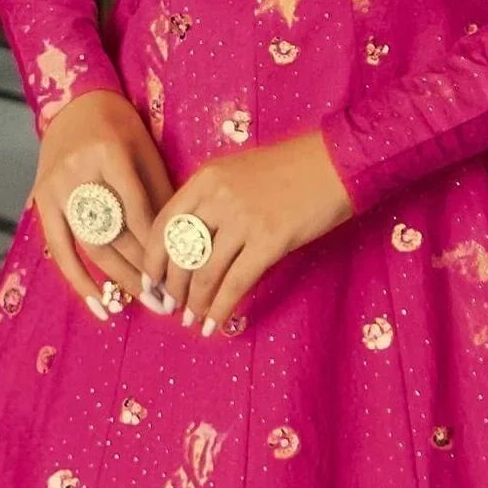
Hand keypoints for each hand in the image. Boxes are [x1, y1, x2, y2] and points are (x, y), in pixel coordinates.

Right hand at [33, 89, 175, 321]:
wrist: (74, 104)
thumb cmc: (120, 127)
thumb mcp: (146, 152)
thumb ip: (160, 196)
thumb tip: (179, 250)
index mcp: (109, 154)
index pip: (138, 213)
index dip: (159, 249)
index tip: (181, 276)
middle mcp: (78, 173)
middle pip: (114, 234)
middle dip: (144, 272)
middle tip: (168, 302)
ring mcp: (55, 189)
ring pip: (90, 246)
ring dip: (118, 281)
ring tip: (144, 305)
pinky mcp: (41, 201)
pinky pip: (59, 249)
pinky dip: (79, 280)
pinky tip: (99, 305)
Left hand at [144, 130, 357, 335]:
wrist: (336, 163)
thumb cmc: (290, 169)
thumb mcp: (238, 173)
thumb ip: (211, 201)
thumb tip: (189, 244)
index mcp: (205, 179)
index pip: (163, 224)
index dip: (152, 259)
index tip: (150, 281)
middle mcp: (217, 198)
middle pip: (180, 252)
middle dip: (171, 286)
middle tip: (169, 306)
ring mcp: (243, 220)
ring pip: (205, 272)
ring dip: (194, 302)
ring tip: (190, 319)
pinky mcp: (269, 242)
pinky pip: (235, 283)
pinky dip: (220, 308)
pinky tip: (212, 325)